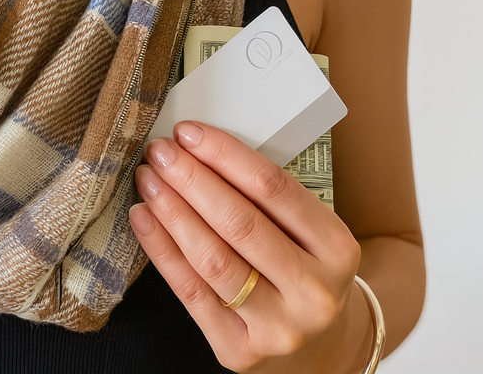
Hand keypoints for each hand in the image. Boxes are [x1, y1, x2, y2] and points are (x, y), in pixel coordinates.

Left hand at [129, 121, 369, 372]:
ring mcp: (278, 327)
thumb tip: (196, 149)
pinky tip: (144, 219)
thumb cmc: (303, 269)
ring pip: (212, 259)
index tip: (189, 133)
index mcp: (337, 249)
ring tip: (148, 181)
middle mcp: (314, 291)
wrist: (319, 343)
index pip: (274, 188)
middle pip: (239, 223)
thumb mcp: (307, 231)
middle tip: (160, 153)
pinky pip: (191, 292)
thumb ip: (265, 197)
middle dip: (191, 180)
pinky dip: (162, 250)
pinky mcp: (239, 350)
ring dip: (172, 212)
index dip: (225, 155)